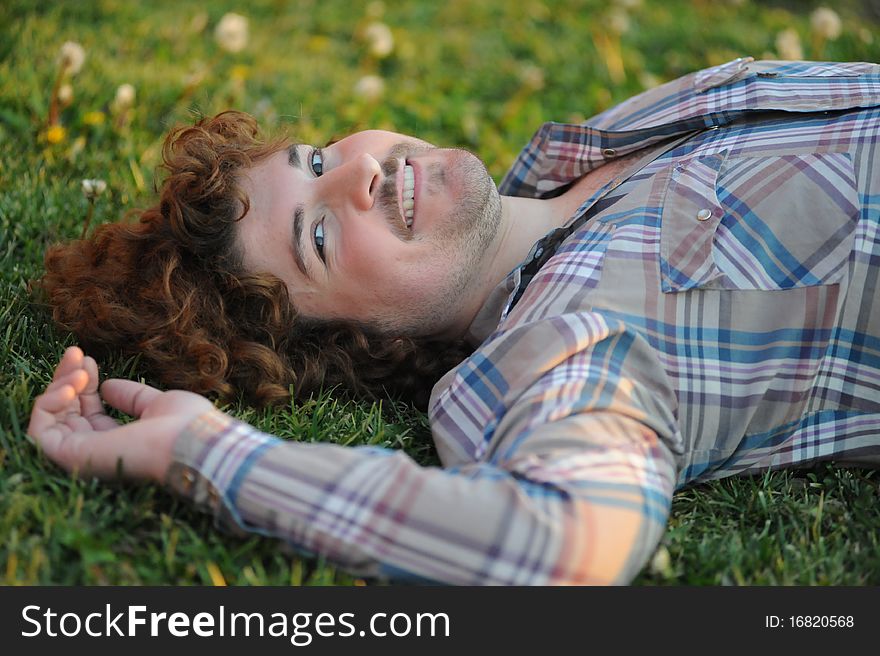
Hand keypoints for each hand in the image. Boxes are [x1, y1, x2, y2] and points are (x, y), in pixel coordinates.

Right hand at [27, 346, 214, 481]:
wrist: (192, 441)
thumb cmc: (185, 425)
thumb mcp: (156, 403)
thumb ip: (131, 397)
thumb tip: (107, 387)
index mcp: (118, 441)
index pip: (87, 412)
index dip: (84, 383)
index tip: (88, 358)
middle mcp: (96, 451)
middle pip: (65, 412)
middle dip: (65, 378)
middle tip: (75, 352)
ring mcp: (82, 456)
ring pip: (49, 419)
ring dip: (58, 387)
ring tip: (80, 371)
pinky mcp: (70, 457)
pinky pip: (39, 432)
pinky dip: (47, 405)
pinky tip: (70, 387)